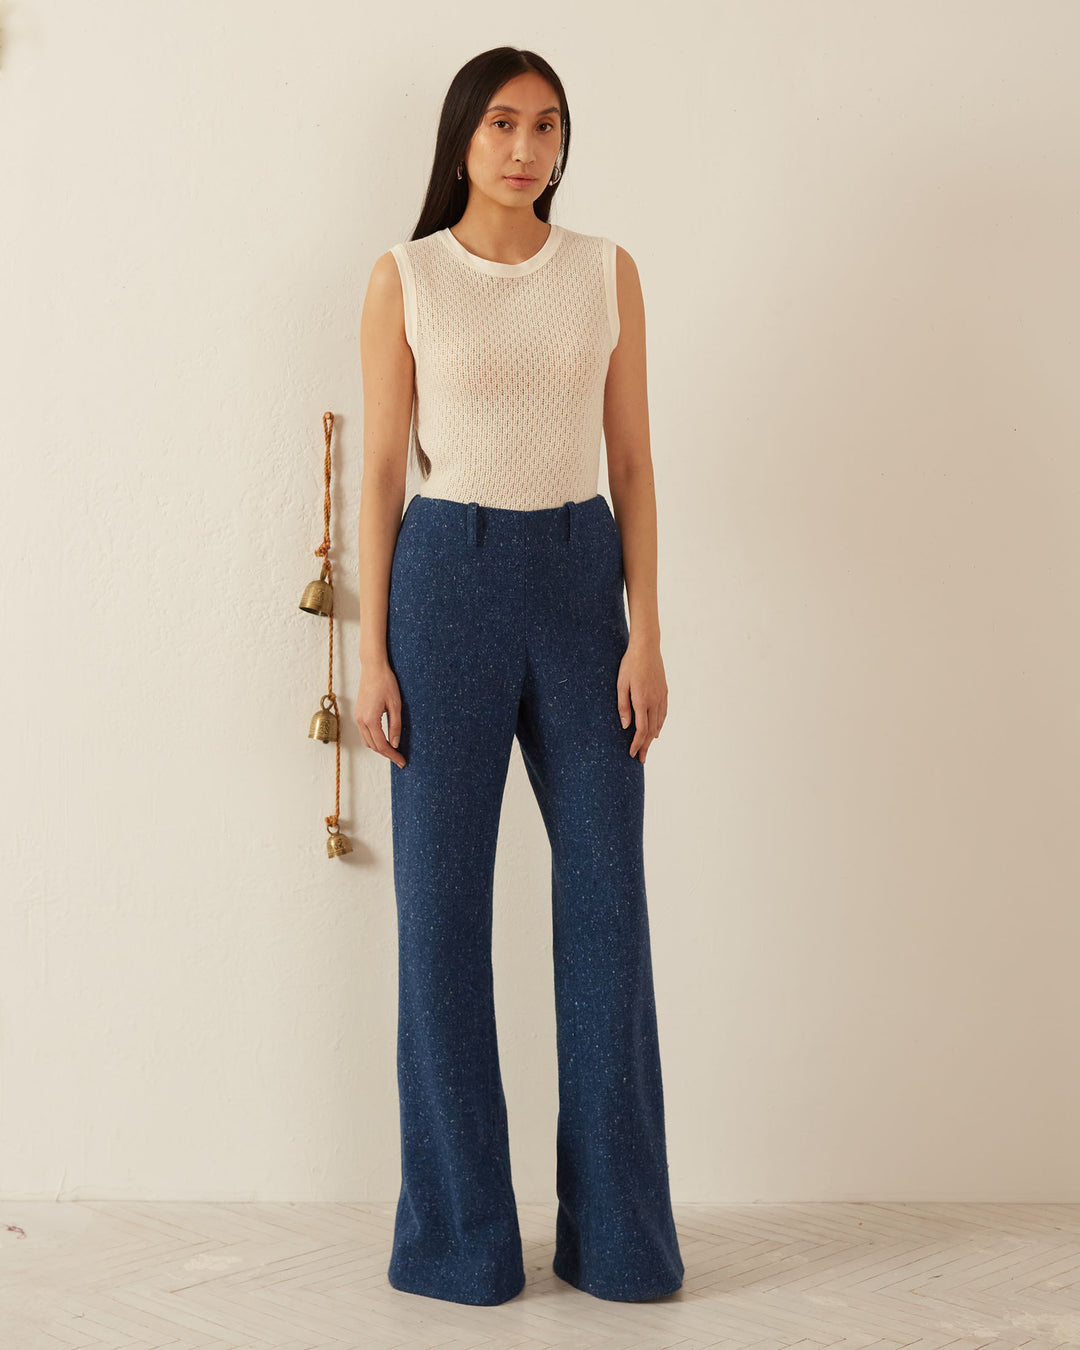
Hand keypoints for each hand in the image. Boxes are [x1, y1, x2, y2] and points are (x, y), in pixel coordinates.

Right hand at [354, 657, 406, 767]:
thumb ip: (395, 726)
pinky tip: (384, 739)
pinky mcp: (358, 713)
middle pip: (373, 746)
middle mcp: (361, 720)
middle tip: (400, 759)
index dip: (393, 755)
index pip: (382, 745)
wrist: (373, 668)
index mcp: (370, 719)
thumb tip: (395, 744)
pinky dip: (374, 739)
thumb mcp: (396, 705)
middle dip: (387, 754)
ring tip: (393, 752)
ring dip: (379, 748)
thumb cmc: (386, 683)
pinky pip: (365, 732)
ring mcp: (357, 717)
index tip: (402, 762)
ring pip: (367, 740)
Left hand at [617, 635, 666, 762]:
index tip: (632, 754)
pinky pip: (663, 713)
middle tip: (641, 759)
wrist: (646, 647)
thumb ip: (623, 707)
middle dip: (645, 746)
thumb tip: (626, 727)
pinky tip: (656, 730)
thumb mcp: (621, 685)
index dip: (637, 744)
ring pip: (659, 723)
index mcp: (642, 701)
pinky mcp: (664, 691)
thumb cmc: (629, 664)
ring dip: (653, 738)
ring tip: (647, 748)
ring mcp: (661, 696)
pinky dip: (660, 725)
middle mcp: (654, 701)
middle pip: (651, 730)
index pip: (641, 730)